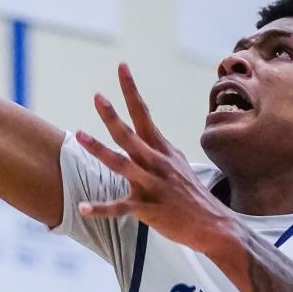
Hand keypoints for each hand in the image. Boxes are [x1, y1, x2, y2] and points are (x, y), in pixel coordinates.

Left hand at [76, 63, 235, 251]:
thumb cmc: (191, 194)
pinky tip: (82, 208)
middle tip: (98, 97)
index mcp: (161, 149)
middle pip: (129, 135)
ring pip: (121, 164)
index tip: (121, 66)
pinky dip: (99, 208)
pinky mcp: (147, 208)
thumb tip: (148, 132)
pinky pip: (119, 208)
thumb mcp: (177, 163)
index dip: (130, 90)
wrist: (214, 225)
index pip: (143, 113)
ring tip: (79, 135)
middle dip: (112, 115)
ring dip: (98, 149)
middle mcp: (155, 162)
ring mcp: (151, 185)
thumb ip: (158, 148)